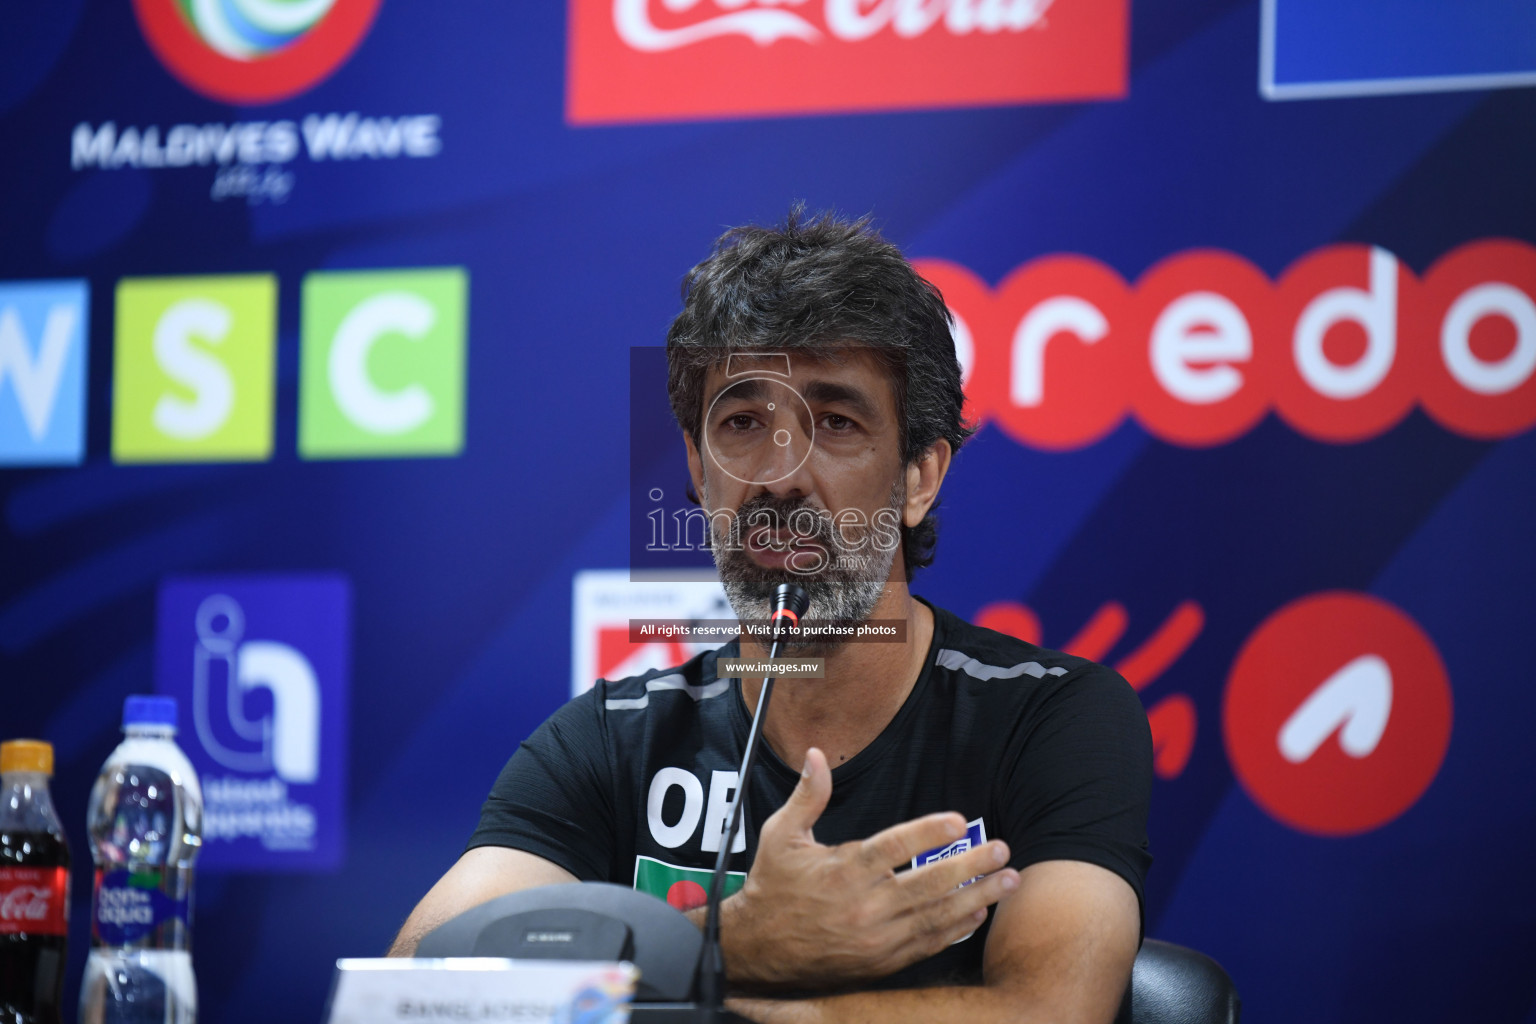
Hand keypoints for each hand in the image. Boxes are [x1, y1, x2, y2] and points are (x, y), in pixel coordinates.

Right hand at [720, 747, 1019, 990]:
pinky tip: (978, 913)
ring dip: (976, 897)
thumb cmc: (773, 887)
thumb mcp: (780, 835)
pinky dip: (956, 929)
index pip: (893, 848)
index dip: (927, 833)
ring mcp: (876, 938)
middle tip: (1001, 851)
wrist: (759, 950)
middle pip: (927, 884)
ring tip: (1007, 880)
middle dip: (970, 867)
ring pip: (935, 916)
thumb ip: (808, 796)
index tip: (958, 821)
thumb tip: (815, 754)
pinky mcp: (882, 960)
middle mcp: (863, 905)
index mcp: (842, 870)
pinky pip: (927, 944)